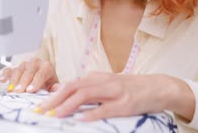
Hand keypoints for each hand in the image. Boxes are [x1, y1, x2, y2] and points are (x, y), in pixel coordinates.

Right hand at [0, 57, 59, 92]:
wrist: (43, 85)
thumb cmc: (48, 88)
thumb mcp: (54, 88)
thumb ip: (56, 88)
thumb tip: (57, 88)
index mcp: (47, 67)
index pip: (42, 73)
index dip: (36, 81)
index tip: (30, 90)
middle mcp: (36, 63)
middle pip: (29, 69)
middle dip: (24, 81)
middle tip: (19, 91)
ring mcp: (25, 65)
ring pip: (19, 69)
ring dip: (14, 80)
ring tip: (11, 90)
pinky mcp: (16, 69)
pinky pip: (9, 69)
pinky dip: (5, 74)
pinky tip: (2, 80)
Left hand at [38, 72, 194, 121]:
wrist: (158, 87)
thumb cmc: (130, 87)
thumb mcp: (105, 83)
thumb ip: (84, 86)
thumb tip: (58, 89)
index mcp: (97, 77)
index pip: (70, 84)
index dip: (53, 94)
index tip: (40, 104)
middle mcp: (103, 82)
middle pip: (74, 87)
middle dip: (55, 99)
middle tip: (41, 110)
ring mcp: (114, 92)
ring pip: (86, 94)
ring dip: (68, 105)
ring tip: (55, 114)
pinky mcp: (125, 104)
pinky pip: (106, 108)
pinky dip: (92, 113)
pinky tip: (81, 119)